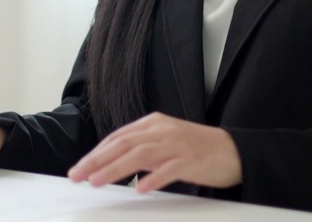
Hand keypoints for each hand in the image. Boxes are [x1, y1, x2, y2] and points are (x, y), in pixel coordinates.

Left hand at [66, 112, 241, 192]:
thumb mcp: (164, 143)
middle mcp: (163, 130)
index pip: (118, 137)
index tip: (79, 168)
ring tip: (98, 181)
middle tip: (78, 175)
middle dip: (97, 160)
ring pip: (141, 154)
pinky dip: (154, 178)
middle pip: (124, 143)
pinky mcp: (192, 160)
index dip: (96, 152)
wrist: (234, 151)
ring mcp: (177, 144)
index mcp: (153, 124)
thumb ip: (140, 150)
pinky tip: (141, 188)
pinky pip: (170, 169)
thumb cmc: (196, 149)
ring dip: (116, 168)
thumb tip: (112, 162)